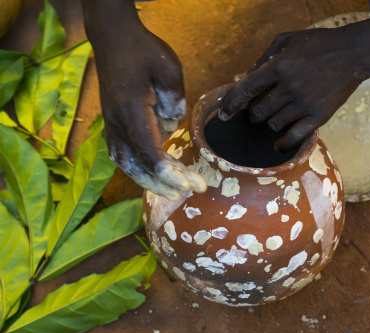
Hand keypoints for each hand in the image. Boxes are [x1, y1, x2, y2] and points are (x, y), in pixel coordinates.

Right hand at [83, 1, 205, 200]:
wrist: (113, 38)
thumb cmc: (142, 51)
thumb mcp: (168, 68)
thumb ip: (174, 99)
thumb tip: (172, 125)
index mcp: (130, 111)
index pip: (149, 153)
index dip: (170, 173)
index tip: (192, 184)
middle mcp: (117, 124)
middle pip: (137, 165)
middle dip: (164, 183)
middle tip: (192, 190)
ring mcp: (112, 125)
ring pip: (127, 164)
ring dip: (149, 181)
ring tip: (173, 192)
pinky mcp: (114, 124)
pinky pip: (124, 155)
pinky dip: (139, 170)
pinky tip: (154, 176)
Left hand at [219, 27, 369, 151]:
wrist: (354, 52)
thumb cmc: (318, 44)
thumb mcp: (287, 41)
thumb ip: (261, 59)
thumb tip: (240, 78)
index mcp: (278, 66)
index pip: (246, 89)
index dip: (231, 104)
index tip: (223, 115)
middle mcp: (289, 86)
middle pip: (258, 111)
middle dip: (253, 113)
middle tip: (258, 109)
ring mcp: (304, 103)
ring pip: (273, 124)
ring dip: (269, 122)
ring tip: (276, 115)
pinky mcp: (319, 116)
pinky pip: (294, 137)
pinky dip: (282, 144)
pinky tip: (277, 145)